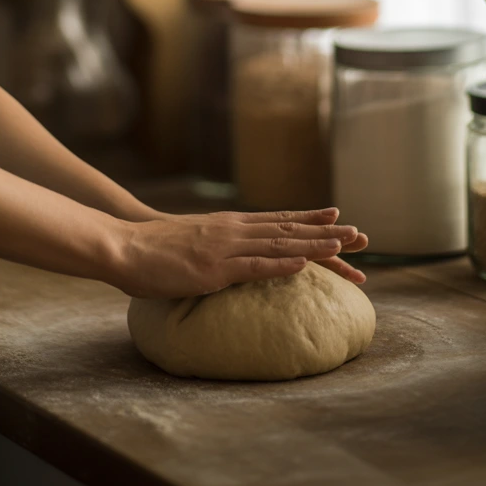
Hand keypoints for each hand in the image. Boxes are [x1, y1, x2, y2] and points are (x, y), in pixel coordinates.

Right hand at [110, 206, 367, 298]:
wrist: (123, 244)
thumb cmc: (152, 249)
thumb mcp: (190, 242)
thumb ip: (213, 247)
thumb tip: (225, 258)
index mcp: (229, 225)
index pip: (278, 220)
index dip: (310, 218)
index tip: (339, 216)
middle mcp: (233, 230)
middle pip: (289, 230)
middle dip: (327, 233)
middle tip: (362, 236)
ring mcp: (225, 248)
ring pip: (279, 244)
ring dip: (315, 244)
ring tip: (346, 245)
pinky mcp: (214, 268)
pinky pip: (254, 266)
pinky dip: (281, 263)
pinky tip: (304, 263)